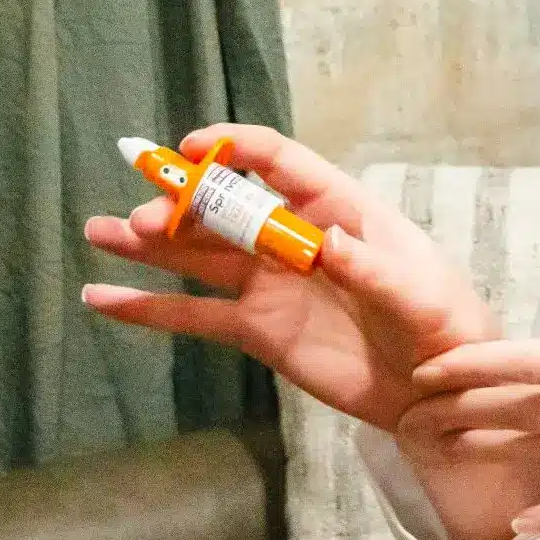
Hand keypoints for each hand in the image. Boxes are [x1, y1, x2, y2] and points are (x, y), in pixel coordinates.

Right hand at [80, 125, 497, 434]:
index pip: (279, 163)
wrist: (439, 391)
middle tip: (141, 218)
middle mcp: (293, 238)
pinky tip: (102, 299)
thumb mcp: (416, 293)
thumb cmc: (442, 324)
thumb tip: (327, 246)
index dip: (234, 149)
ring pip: (198, 255)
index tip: (190, 149)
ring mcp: (269, 285)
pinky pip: (194, 316)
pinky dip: (147, 309)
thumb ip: (370, 269)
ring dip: (149, 243)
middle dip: (180, 206)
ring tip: (97, 230)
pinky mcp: (256, 332)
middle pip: (226, 208)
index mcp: (338, 209)